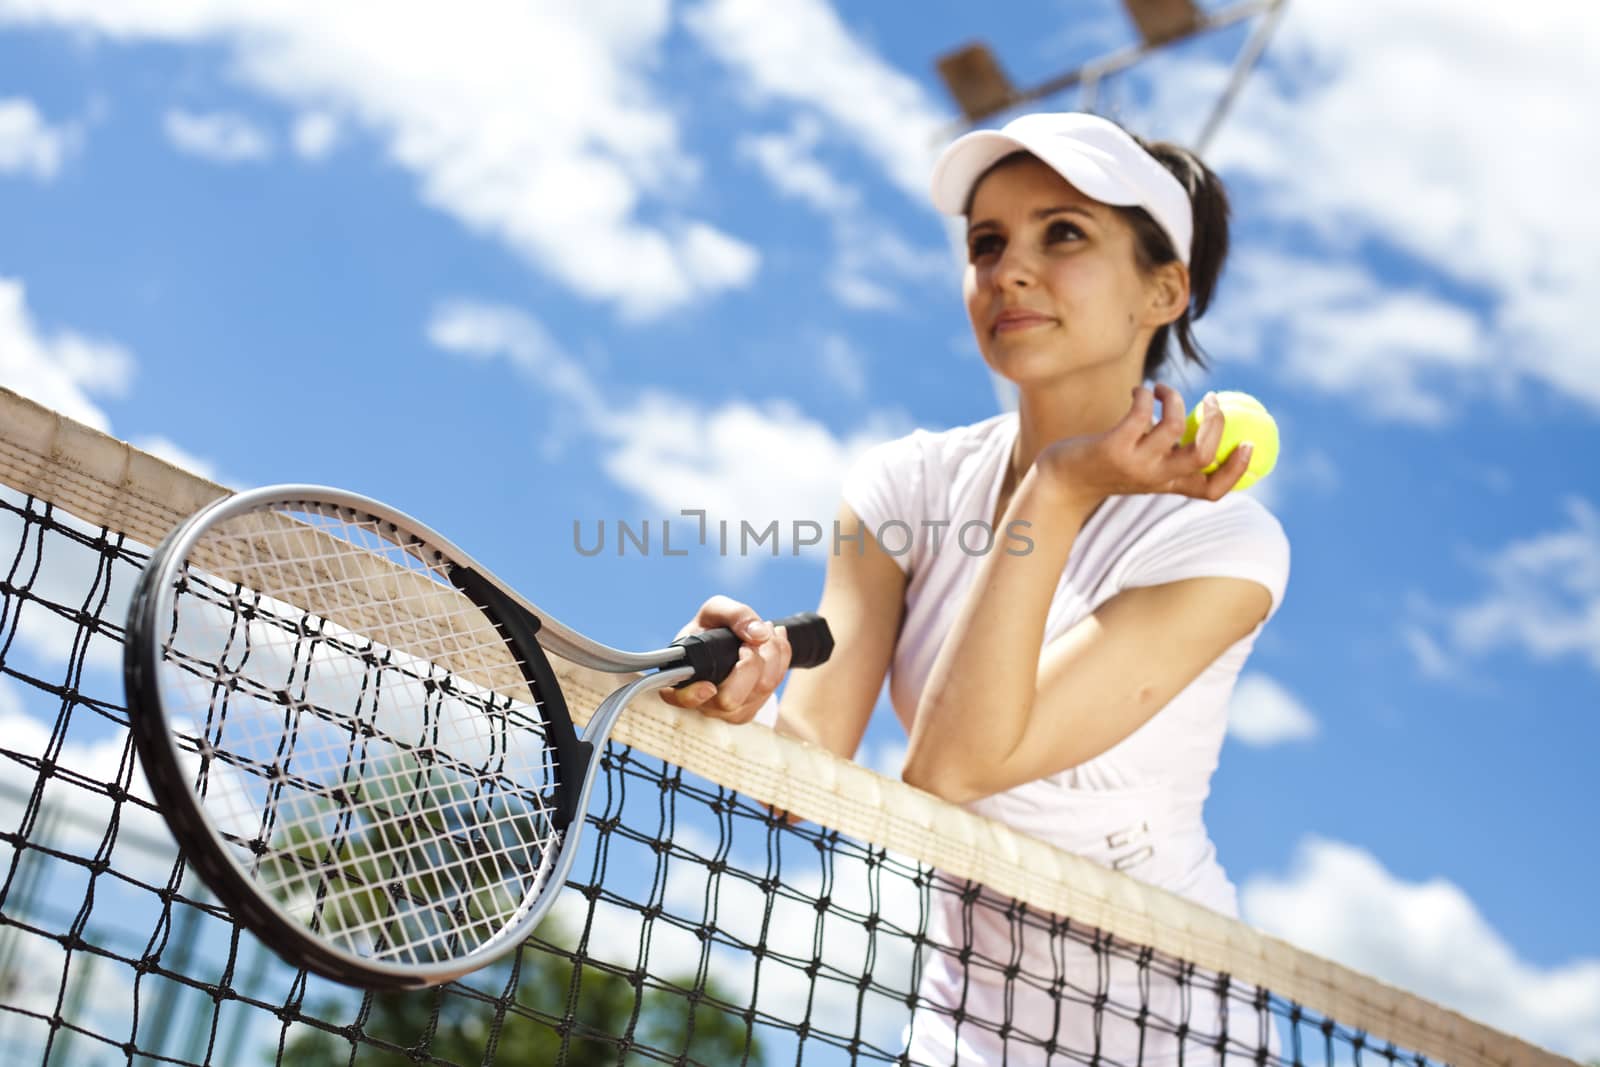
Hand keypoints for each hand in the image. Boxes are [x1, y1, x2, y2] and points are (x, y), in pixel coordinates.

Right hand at [657, 595, 792, 723]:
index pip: (680, 699)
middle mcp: (702, 701)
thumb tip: (759, 635)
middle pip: (731, 698)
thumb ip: (734, 615)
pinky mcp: (749, 710)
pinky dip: (780, 658)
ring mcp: (727, 712)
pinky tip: (771, 643)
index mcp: (681, 679)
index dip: (694, 696)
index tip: (708, 686)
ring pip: (760, 691)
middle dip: (751, 662)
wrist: (725, 642)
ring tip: (764, 631)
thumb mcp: (715, 611)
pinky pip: (774, 687)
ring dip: (771, 654)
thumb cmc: (711, 629)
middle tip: (749, 640)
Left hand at [1035, 384, 1251, 505]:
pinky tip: (1140, 392)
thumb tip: (1204, 424)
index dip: (1237, 470)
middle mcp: (1156, 478)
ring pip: (1175, 427)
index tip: (1250, 443)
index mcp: (1168, 485)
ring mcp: (1135, 463)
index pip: (1213, 490)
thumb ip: (1171, 454)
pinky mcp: (1113, 447)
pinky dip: (1147, 394)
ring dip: (1176, 398)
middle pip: (1203, 455)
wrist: (1062, 482)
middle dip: (1216, 421)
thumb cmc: (1107, 467)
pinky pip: (1142, 413)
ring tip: (1163, 390)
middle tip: (1212, 399)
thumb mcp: (1144, 467)